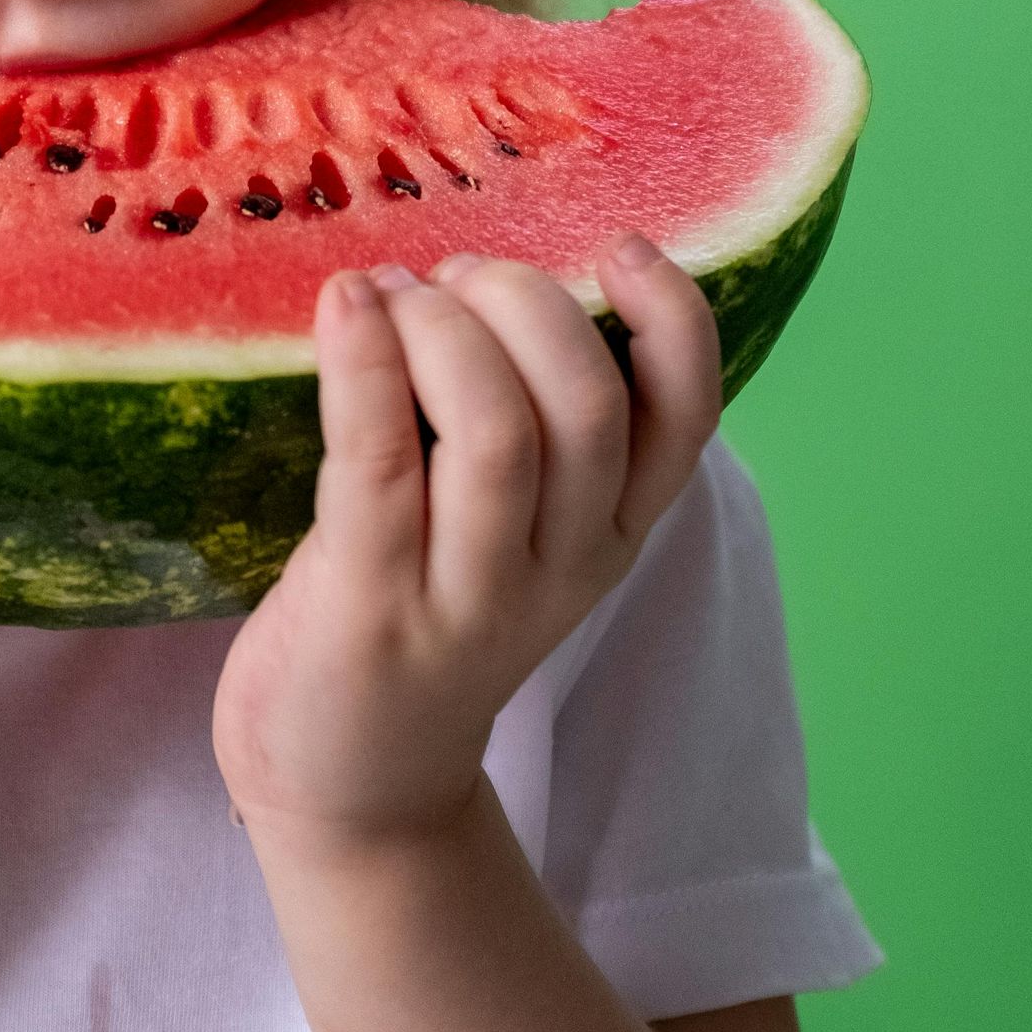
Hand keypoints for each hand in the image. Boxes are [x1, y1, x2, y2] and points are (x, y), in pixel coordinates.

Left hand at [211, 238, 720, 853]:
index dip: (672, 318)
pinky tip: (344, 305)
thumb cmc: (422, 614)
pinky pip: (378, 465)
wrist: (350, 784)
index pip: (687, 418)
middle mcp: (560, 567)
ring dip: (441, 330)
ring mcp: (469, 597)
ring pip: (497, 433)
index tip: (618, 247)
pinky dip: (364, 366)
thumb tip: (489, 271)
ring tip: (390, 295)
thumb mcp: (512, 530)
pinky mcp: (371, 610)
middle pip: (586, 405)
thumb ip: (529, 426)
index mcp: (612, 534)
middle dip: (521, 303)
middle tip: (451, 278)